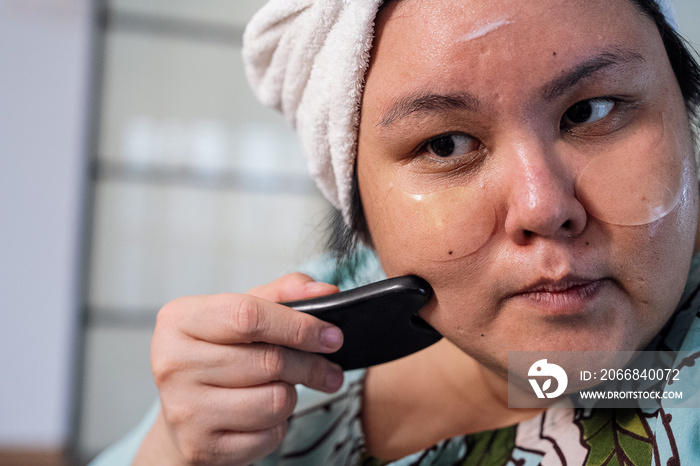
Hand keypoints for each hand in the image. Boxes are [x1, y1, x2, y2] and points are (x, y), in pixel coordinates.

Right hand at [134, 273, 343, 464]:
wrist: (182, 413)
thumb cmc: (217, 353)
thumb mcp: (241, 313)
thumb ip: (283, 294)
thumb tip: (325, 291)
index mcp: (180, 320)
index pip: (249, 316)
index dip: (298, 326)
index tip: (331, 336)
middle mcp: (173, 363)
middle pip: (268, 361)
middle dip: (310, 365)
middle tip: (329, 369)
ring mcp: (184, 409)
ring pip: (275, 401)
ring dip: (291, 395)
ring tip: (281, 388)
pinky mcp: (200, 446)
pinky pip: (268, 435)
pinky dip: (278, 425)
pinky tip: (264, 415)